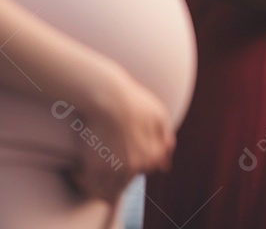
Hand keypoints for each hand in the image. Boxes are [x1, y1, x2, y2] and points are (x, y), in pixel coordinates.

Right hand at [68, 70, 174, 202]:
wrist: (108, 97)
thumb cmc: (134, 102)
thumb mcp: (159, 116)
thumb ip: (164, 141)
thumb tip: (165, 165)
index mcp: (152, 156)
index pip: (143, 172)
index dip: (132, 165)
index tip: (119, 157)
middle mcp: (135, 166)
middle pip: (124, 184)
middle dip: (116, 179)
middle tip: (102, 164)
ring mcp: (115, 168)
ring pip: (107, 190)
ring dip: (100, 186)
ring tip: (90, 174)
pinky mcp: (94, 167)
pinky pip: (89, 185)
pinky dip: (83, 182)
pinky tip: (78, 171)